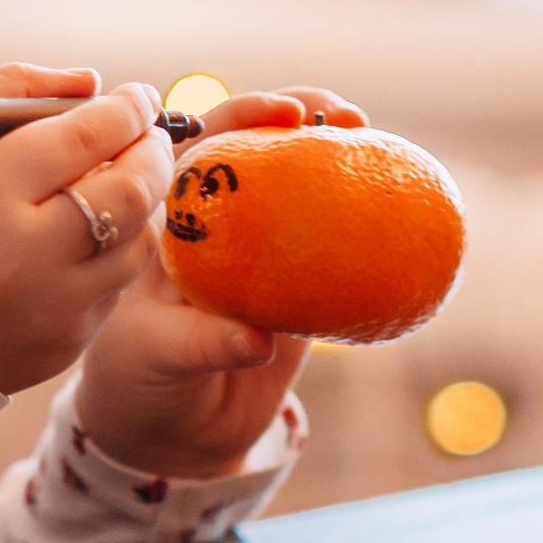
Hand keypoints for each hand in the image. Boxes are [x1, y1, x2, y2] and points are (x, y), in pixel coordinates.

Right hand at [0, 64, 172, 393]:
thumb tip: (89, 81)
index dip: (125, 109)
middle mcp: (25, 251)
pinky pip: (115, 287)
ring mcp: (51, 305)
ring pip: (136, 241)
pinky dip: (116, 253)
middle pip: (129, 189)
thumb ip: (7, 94)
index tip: (136, 96)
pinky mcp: (65, 343)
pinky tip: (94, 236)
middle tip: (147, 133)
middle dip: (150, 151)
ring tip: (123, 181)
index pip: (86, 135)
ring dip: (142, 203)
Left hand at [72, 86, 367, 477]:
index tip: (283, 111)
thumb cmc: (141, 378)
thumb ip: (203, 343)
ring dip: (338, 156)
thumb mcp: (158, 357)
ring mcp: (263, 249)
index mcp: (170, 217)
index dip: (241, 116)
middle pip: (260, 148)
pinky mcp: (301, 287)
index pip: (202, 146)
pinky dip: (366, 225)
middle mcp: (218, 221)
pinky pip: (337, 247)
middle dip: (300, 117)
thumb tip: (258, 339)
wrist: (173, 430)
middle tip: (345, 116)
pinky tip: (401, 211)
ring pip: (302, 185)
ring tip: (380, 142)